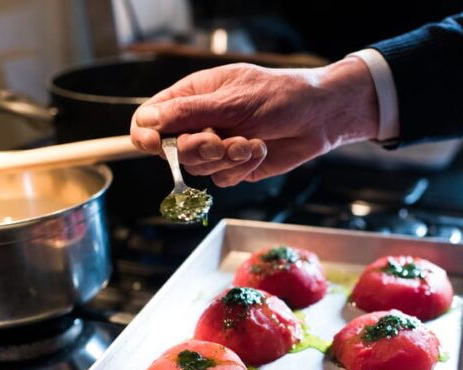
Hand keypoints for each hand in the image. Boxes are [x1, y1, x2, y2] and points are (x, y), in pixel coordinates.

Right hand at [130, 58, 377, 186]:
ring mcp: (216, 148)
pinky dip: (241, 167)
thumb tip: (151, 121)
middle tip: (219, 143)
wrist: (317, 117)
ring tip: (250, 142)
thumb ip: (190, 112)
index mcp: (190, 97)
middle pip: (171, 151)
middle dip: (196, 150)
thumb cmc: (278, 96)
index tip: (155, 144)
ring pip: (198, 170)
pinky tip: (259, 149)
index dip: (145, 135)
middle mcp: (198, 124)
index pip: (148, 119)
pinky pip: (222, 179)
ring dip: (225, 159)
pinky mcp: (234, 168)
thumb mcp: (232, 98)